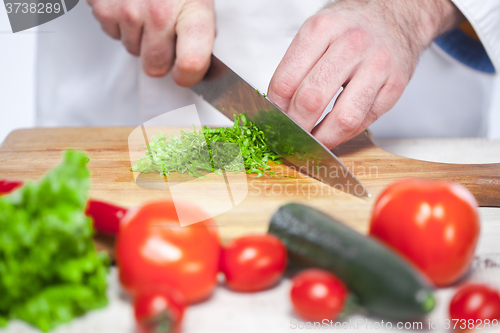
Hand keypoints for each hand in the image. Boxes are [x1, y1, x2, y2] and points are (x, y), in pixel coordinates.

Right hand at [88, 0, 214, 86]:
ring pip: (133, 51)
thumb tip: (211, 67)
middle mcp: (158, 12)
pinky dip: (121, 24)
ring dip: (141, 38)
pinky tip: (131, 3)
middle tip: (167, 33)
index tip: (189, 73)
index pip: (192, 63)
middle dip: (161, 57)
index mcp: (192, 9)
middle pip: (155, 66)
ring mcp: (127, 10)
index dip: (190, 76)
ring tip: (148, 9)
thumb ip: (205, 29)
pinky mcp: (101, 6)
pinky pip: (113, 34)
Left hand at [268, 0, 462, 148]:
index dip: (275, 110)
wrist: (395, 15)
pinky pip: (365, 121)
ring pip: (343, 118)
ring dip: (322, 138)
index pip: (286, 81)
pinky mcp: (395, 85)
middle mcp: (351, 44)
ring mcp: (377, 65)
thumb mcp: (316, 33)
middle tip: (290, 136)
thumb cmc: (350, 28)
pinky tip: (334, 132)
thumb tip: (277, 110)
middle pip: (311, 100)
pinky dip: (345, 134)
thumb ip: (295, 68)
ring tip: (312, 142)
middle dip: (296, 127)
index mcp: (322, 29)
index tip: (274, 121)